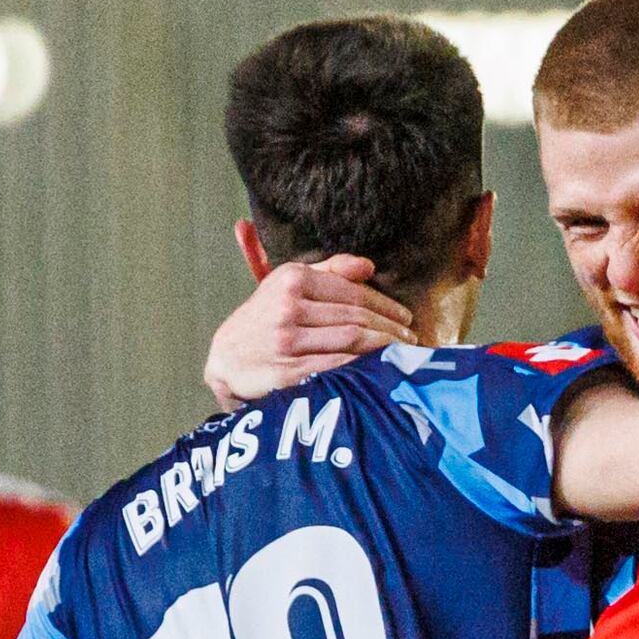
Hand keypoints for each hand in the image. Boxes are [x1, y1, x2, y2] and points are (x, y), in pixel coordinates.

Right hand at [207, 257, 415, 407]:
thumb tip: (369, 266)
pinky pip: (337, 367)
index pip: (352, 291)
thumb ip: (329, 271)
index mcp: (292, 279)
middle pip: (356, 317)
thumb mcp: (288, 285)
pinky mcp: (287, 371)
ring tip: (402, 353)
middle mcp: (288, 307)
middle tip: (411, 339)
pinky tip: (379, 370)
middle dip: (391, 329)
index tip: (405, 317)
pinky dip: (363, 368)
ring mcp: (286, 340)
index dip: (385, 305)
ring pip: (351, 341)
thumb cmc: (264, 319)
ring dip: (384, 348)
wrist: (227, 358)